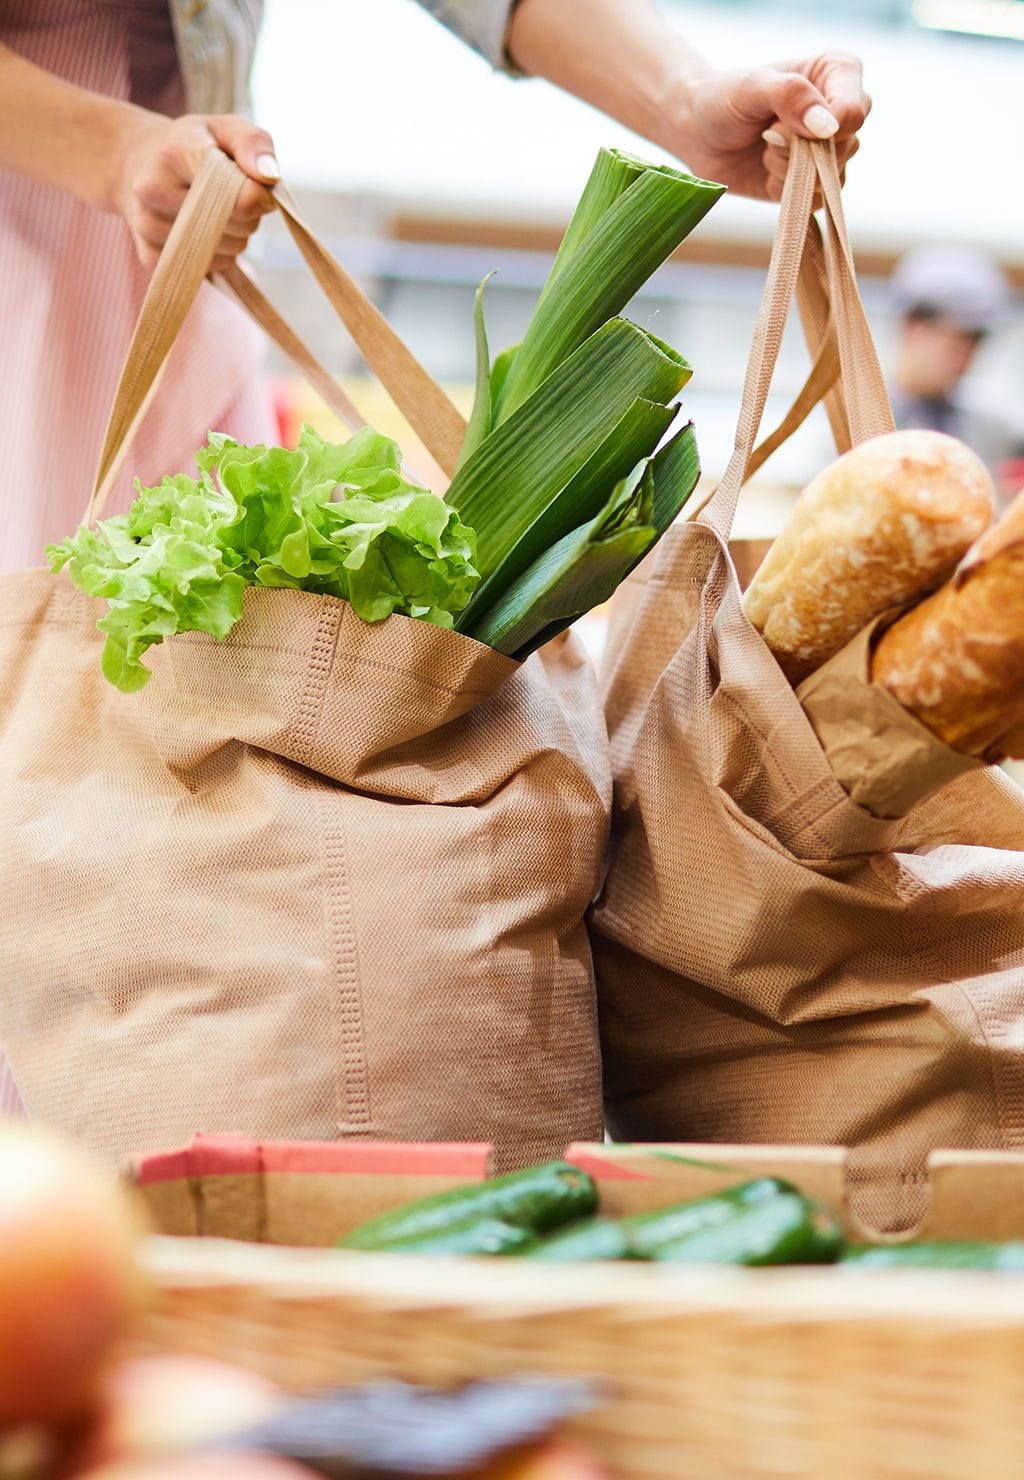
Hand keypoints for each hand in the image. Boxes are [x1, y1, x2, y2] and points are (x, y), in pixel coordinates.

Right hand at [112, 112, 279, 270]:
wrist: (138, 165)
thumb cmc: (192, 145)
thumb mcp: (225, 128)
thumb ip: (253, 143)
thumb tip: (270, 176)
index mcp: (174, 152)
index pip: (233, 190)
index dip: (257, 194)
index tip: (257, 185)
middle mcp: (153, 189)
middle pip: (236, 223)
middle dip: (247, 214)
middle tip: (231, 195)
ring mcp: (147, 225)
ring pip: (225, 250)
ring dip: (235, 236)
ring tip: (215, 211)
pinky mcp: (149, 255)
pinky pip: (208, 269)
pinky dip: (217, 256)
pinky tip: (201, 231)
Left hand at [669, 52, 869, 201]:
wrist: (698, 133)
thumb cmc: (724, 99)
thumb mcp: (752, 86)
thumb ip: (791, 96)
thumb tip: (828, 127)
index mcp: (837, 73)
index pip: (855, 110)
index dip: (826, 127)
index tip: (782, 125)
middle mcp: (840, 112)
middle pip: (846, 148)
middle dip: (799, 149)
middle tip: (767, 134)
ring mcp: (829, 150)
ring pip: (832, 178)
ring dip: (789, 170)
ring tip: (765, 148)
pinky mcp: (812, 182)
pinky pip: (815, 201)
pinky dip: (786, 191)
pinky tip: (767, 170)